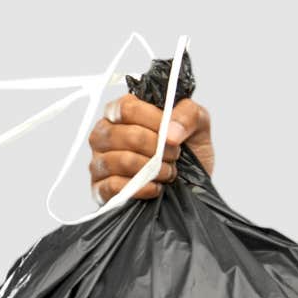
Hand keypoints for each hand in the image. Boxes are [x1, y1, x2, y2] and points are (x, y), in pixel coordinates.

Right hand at [86, 93, 214, 203]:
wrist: (191, 186)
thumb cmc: (188, 152)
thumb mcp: (198, 125)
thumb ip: (188, 114)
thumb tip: (170, 131)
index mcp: (122, 112)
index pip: (127, 108)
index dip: (154, 121)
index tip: (172, 135)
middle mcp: (105, 134)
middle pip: (125, 135)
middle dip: (157, 149)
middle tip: (174, 156)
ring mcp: (100, 161)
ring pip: (121, 160)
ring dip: (151, 169)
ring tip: (167, 172)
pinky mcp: (101, 188)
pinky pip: (114, 186)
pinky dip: (141, 188)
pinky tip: (155, 188)